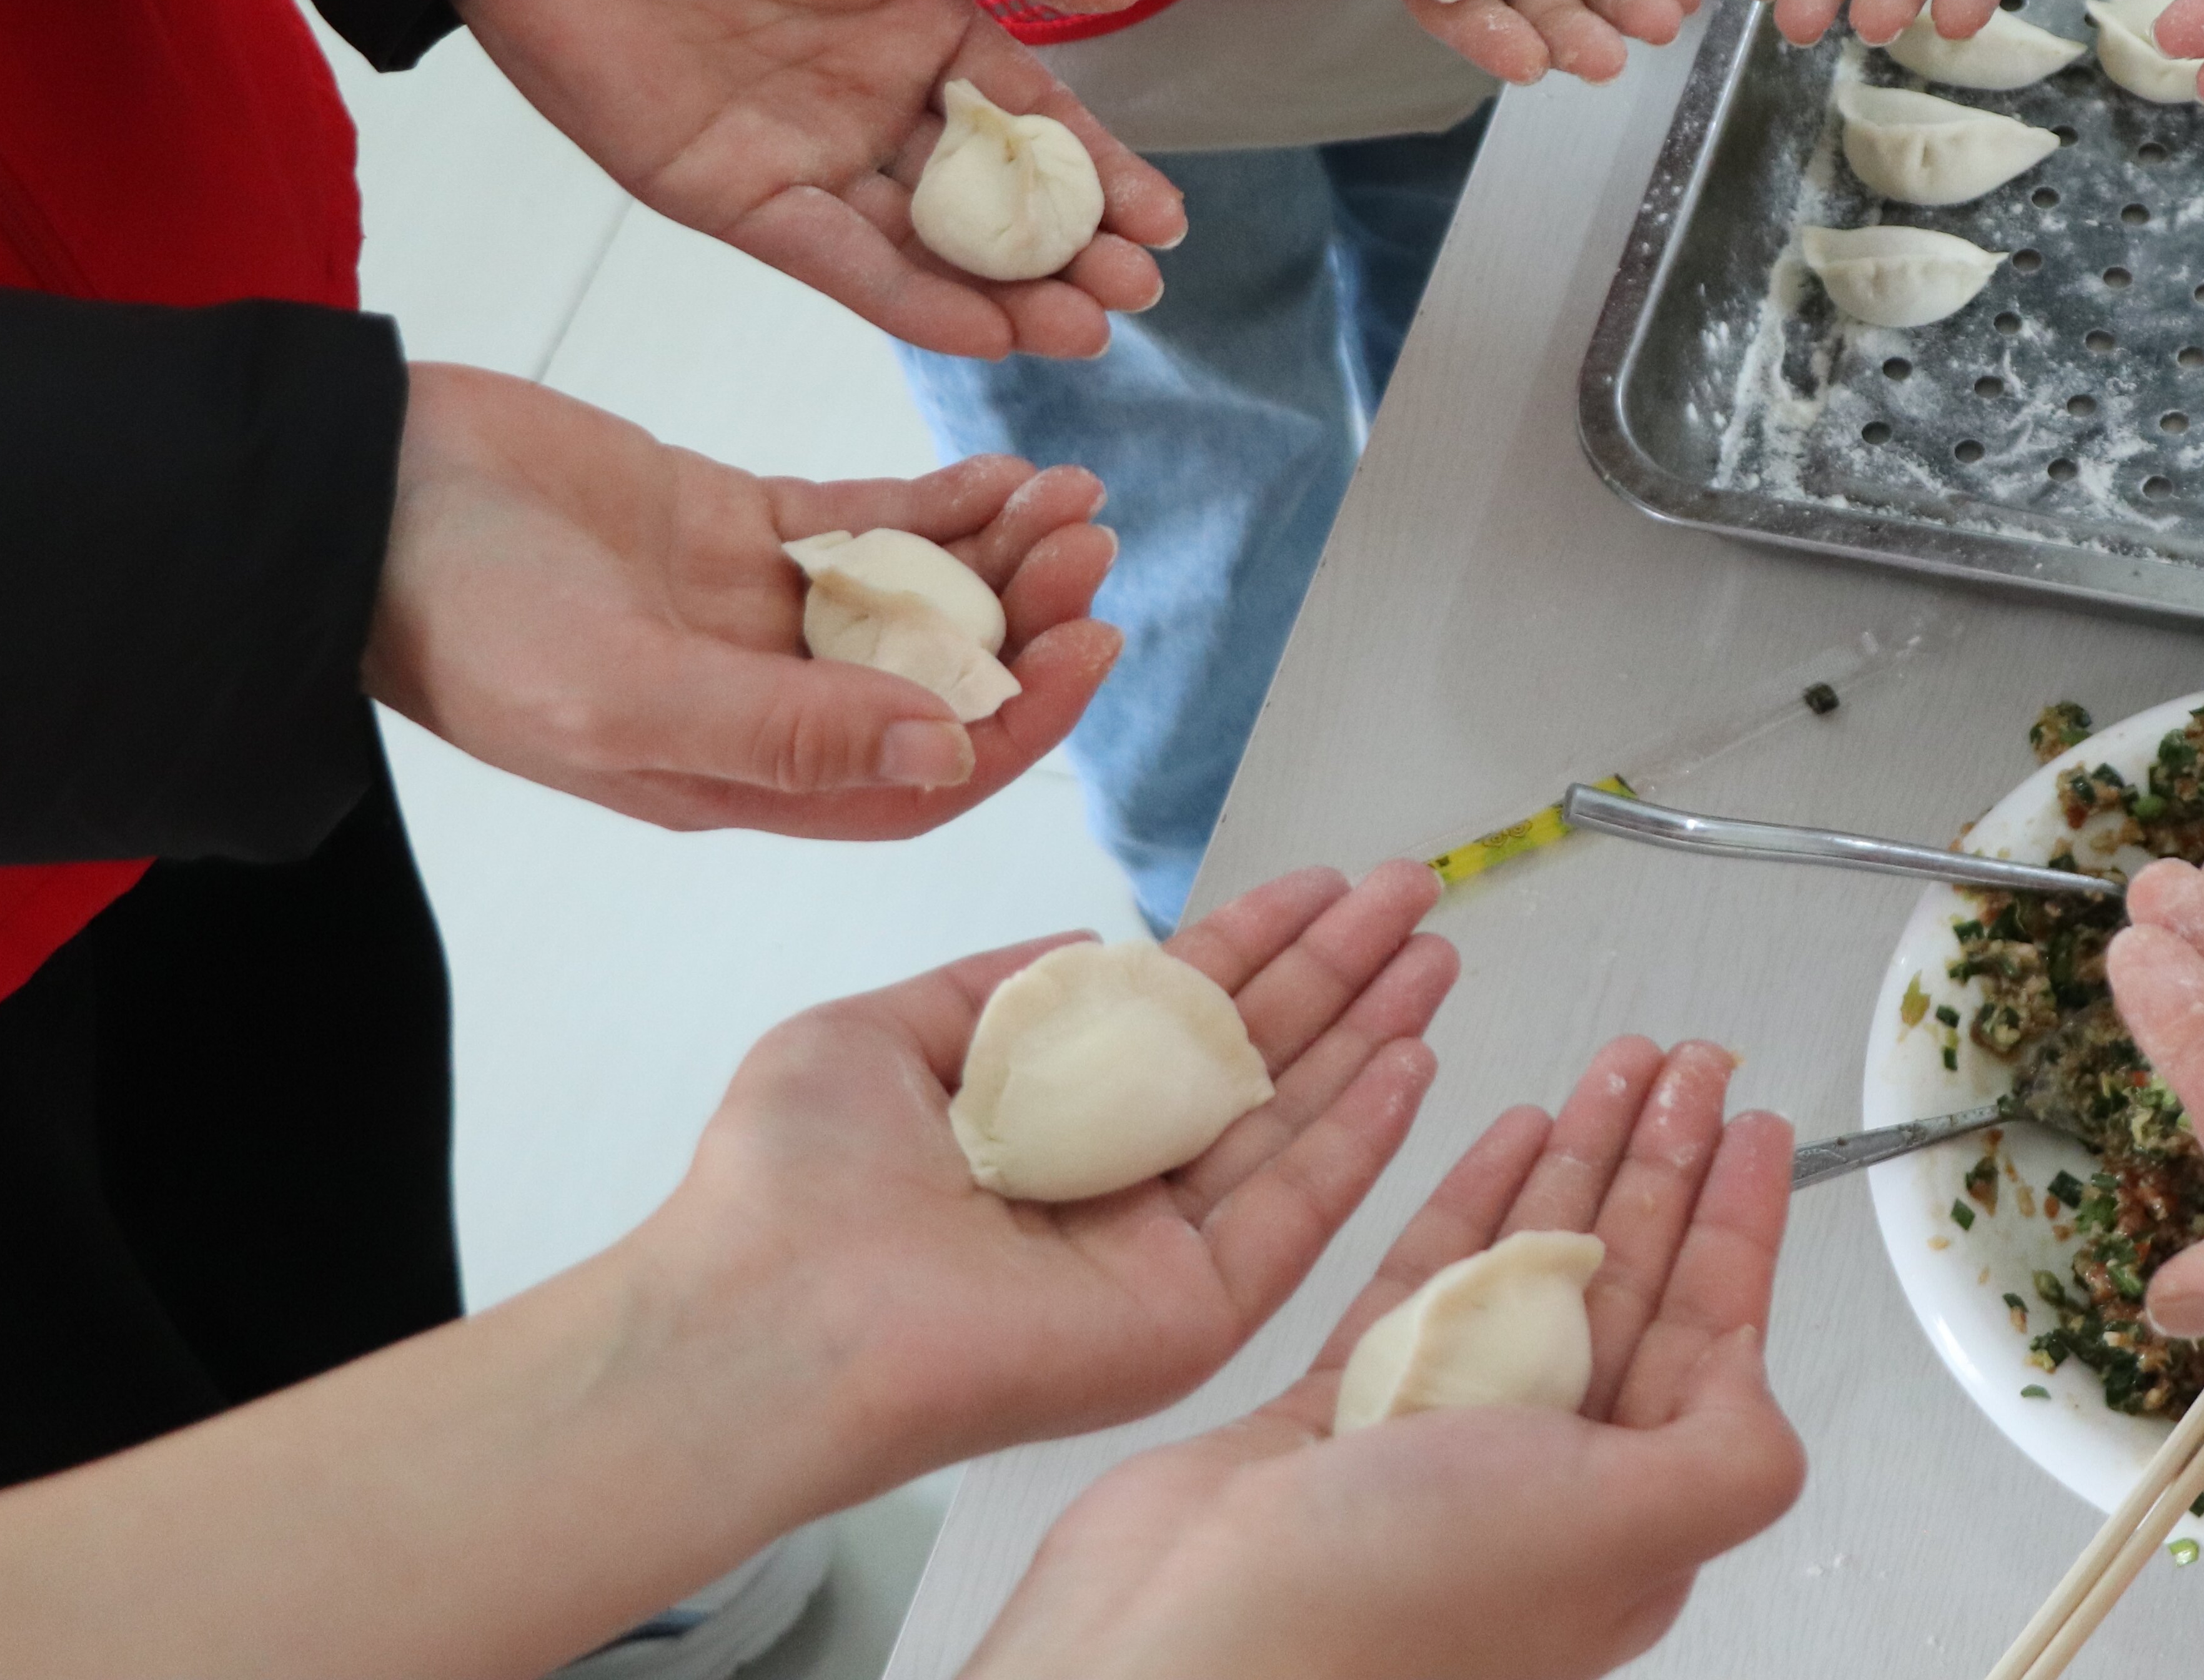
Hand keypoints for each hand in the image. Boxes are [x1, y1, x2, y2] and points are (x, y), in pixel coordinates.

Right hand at [363, 362, 1119, 832]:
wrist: (357, 499)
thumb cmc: (461, 617)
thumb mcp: (623, 695)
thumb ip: (784, 730)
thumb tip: (945, 750)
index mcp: (734, 777)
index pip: (920, 776)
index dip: (1020, 724)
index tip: (1093, 650)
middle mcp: (757, 704)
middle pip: (936, 681)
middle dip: (1029, 627)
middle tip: (1094, 555)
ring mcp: (748, 612)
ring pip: (917, 595)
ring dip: (1002, 555)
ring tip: (1074, 499)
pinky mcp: (732, 526)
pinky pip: (867, 523)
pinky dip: (941, 501)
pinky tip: (1007, 470)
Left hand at [452, 0, 1185, 361]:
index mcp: (919, 20)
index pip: (1030, 117)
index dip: (1100, 172)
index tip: (1164, 222)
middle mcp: (871, 100)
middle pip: (991, 199)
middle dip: (1070, 251)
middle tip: (1135, 291)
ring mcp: (804, 155)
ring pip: (925, 246)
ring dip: (1007, 294)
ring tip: (1084, 327)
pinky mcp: (730, 196)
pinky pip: (836, 262)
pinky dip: (910, 302)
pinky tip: (985, 329)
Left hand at [648, 863, 1459, 1484]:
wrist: (765, 1319)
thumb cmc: (785, 1189)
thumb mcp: (872, 1036)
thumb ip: (990, 988)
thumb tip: (1091, 943)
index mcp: (1049, 1121)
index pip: (1180, 1016)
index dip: (1256, 944)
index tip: (1323, 884)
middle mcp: (1115, 1186)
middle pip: (1258, 1059)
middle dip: (1341, 973)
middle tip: (1416, 896)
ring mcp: (1158, 1255)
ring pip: (1295, 1124)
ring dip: (1373, 1034)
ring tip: (1438, 952)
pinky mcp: (1187, 1317)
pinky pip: (1296, 1215)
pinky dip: (1362, 1137)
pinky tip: (1412, 1058)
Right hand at [960, 1039, 1804, 1679]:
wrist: (1189, 1652)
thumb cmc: (1394, 1610)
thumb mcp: (1622, 1529)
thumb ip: (1726, 1454)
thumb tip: (1757, 1367)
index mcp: (1623, 1515)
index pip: (1708, 1334)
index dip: (1737, 1221)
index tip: (1759, 1127)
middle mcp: (1539, 1480)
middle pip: (1624, 1281)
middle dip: (1662, 1163)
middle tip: (1689, 1065)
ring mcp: (1438, 1442)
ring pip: (1528, 1267)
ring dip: (1577, 1162)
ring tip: (1613, 1069)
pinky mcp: (1338, 1415)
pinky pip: (1423, 1285)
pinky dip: (1469, 1204)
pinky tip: (1509, 1135)